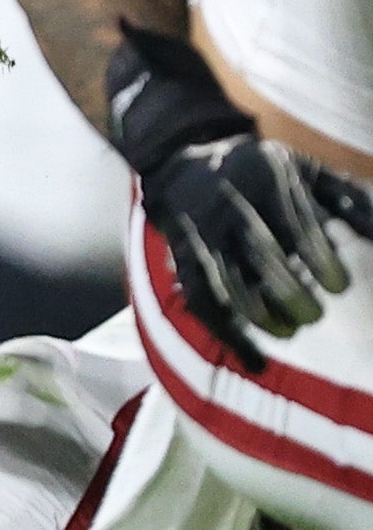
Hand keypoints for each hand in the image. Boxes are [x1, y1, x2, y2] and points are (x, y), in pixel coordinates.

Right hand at [111, 24, 372, 370]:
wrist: (184, 170)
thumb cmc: (260, 174)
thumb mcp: (305, 172)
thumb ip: (346, 198)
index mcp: (265, 178)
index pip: (295, 224)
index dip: (319, 258)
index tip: (339, 286)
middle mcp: (229, 204)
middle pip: (260, 255)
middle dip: (290, 290)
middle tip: (314, 314)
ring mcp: (202, 234)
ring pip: (227, 280)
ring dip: (258, 313)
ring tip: (288, 331)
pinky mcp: (184, 261)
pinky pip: (202, 302)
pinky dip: (226, 334)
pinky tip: (255, 359)